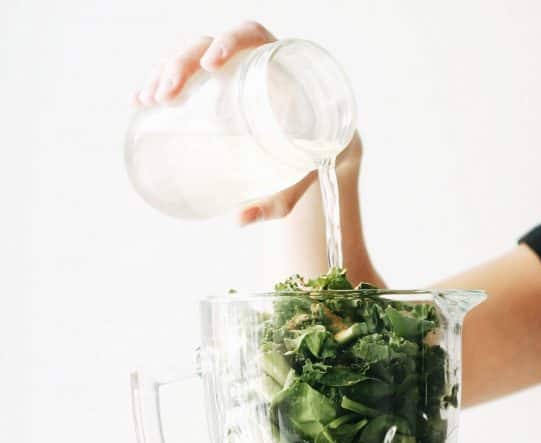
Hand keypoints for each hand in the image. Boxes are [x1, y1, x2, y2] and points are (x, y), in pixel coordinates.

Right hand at [132, 21, 361, 225]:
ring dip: (162, 74)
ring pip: (188, 59)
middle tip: (164, 95)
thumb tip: (239, 220)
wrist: (313, 152)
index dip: (228, 42)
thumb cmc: (309, 159)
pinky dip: (158, 85)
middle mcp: (249, 63)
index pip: (250, 35)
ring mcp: (227, 74)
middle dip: (180, 65)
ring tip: (145, 101)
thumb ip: (275, 201)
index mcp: (278, 67)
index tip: (210, 64)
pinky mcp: (212, 88)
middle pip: (208, 46)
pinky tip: (138, 102)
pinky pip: (182, 78)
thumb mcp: (297, 179)